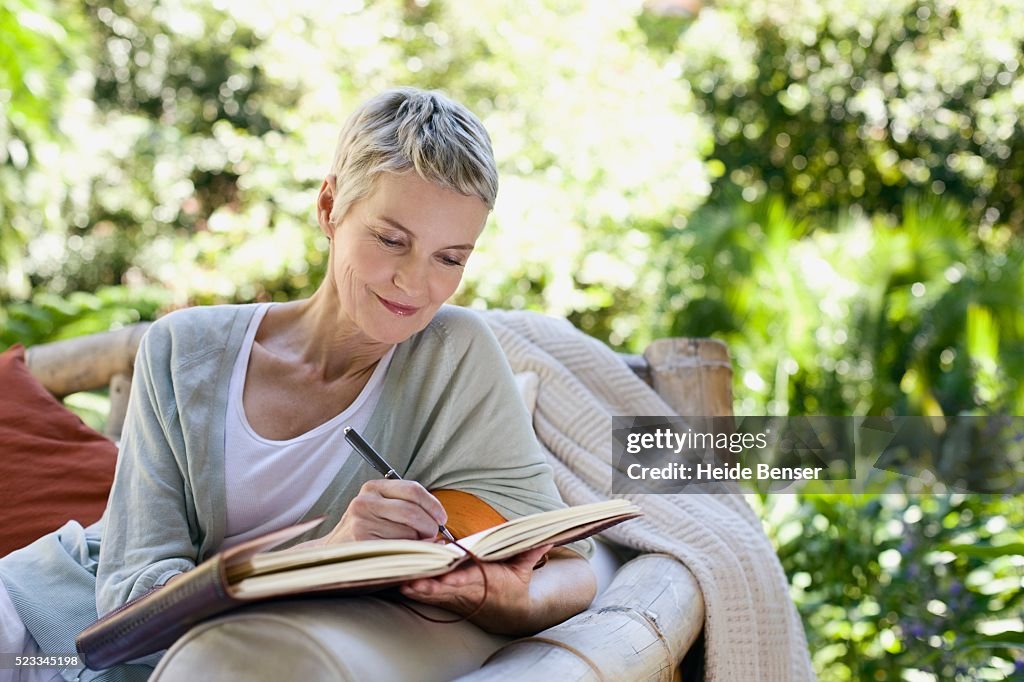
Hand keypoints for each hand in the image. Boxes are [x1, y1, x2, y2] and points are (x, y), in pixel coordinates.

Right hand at [313, 479, 447, 544]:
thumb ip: (407, 506)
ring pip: (407, 533)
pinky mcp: (362, 544)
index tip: (442, 519)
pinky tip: (405, 555)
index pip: (413, 490)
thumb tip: (440, 521)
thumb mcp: (381, 509)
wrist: (332, 553)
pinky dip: (409, 554)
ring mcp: (361, 523)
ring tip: (412, 545)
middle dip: (429, 527)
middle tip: (432, 536)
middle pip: (413, 512)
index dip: (433, 505)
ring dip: (418, 543)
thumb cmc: (366, 530)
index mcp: (373, 487)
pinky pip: (398, 549)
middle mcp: (365, 502)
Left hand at [398, 544, 553, 633]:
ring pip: (435, 594)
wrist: (509, 614)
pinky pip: (430, 597)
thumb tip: (546, 537)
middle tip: (413, 580)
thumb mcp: (523, 569)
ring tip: (403, 583)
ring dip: (419, 589)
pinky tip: (402, 586)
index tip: (448, 577)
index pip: (471, 579)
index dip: (458, 579)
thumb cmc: (513, 586)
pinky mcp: (449, 600)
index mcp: (487, 580)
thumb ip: (530, 551)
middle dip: (431, 585)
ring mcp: (457, 597)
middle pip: (447, 588)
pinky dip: (417, 593)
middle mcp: (469, 590)